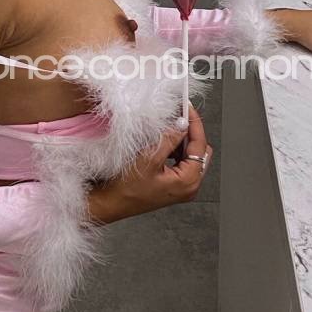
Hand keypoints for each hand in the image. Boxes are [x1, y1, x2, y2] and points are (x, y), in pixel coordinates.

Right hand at [87, 104, 212, 223]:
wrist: (111, 203)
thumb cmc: (126, 188)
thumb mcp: (149, 158)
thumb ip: (169, 139)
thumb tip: (182, 124)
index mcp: (188, 181)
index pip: (200, 145)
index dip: (194, 124)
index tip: (187, 108)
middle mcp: (190, 186)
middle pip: (200, 151)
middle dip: (189, 132)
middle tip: (177, 116)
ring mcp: (182, 187)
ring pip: (191, 156)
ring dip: (181, 141)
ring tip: (167, 130)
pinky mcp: (174, 186)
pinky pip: (182, 163)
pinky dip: (175, 151)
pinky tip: (163, 144)